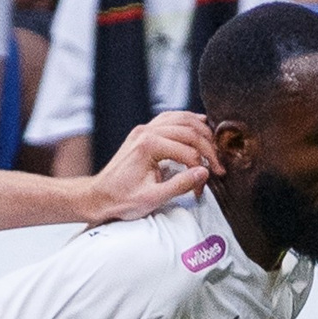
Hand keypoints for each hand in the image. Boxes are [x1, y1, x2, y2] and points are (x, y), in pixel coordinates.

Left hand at [81, 113, 218, 223]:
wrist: (99, 196)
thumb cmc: (122, 200)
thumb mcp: (153, 198)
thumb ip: (180, 185)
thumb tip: (204, 173)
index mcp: (148, 145)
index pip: (188, 151)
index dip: (203, 167)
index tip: (209, 183)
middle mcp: (146, 131)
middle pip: (188, 131)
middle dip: (208, 148)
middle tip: (218, 165)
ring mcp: (144, 129)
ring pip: (181, 119)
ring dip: (201, 131)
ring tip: (214, 147)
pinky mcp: (144, 132)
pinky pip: (170, 118)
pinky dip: (187, 121)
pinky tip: (198, 125)